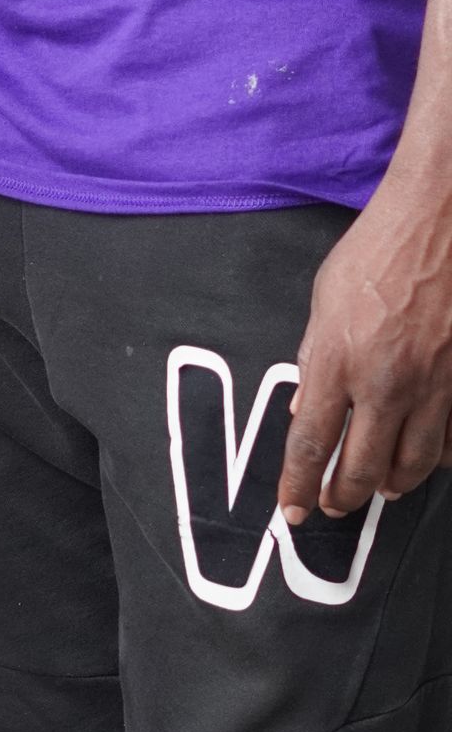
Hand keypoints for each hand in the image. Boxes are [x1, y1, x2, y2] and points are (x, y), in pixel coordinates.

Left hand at [279, 179, 451, 520]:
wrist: (437, 223)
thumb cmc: (378, 251)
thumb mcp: (324, 300)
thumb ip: (315, 358)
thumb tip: (308, 408)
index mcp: (337, 360)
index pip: (310, 444)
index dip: (298, 485)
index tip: (294, 508)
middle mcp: (385, 382)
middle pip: (360, 469)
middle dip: (342, 496)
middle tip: (332, 504)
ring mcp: (432, 385)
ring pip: (412, 465)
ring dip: (389, 484)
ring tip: (376, 487)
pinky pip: (449, 441)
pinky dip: (434, 458)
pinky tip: (422, 457)